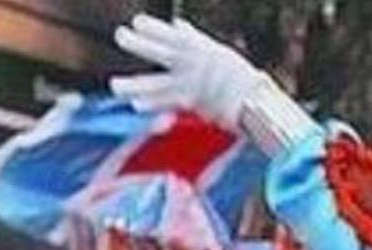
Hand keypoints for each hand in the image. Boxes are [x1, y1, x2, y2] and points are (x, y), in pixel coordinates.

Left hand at [111, 15, 265, 128]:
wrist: (256, 100)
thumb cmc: (240, 79)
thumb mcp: (218, 52)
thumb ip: (193, 39)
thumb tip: (177, 24)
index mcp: (200, 49)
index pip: (172, 35)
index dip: (153, 28)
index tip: (137, 22)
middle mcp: (192, 63)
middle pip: (160, 51)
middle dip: (139, 43)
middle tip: (120, 35)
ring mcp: (189, 83)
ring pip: (156, 82)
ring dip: (133, 84)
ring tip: (114, 86)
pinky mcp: (191, 102)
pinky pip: (167, 104)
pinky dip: (151, 104)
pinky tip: (135, 105)